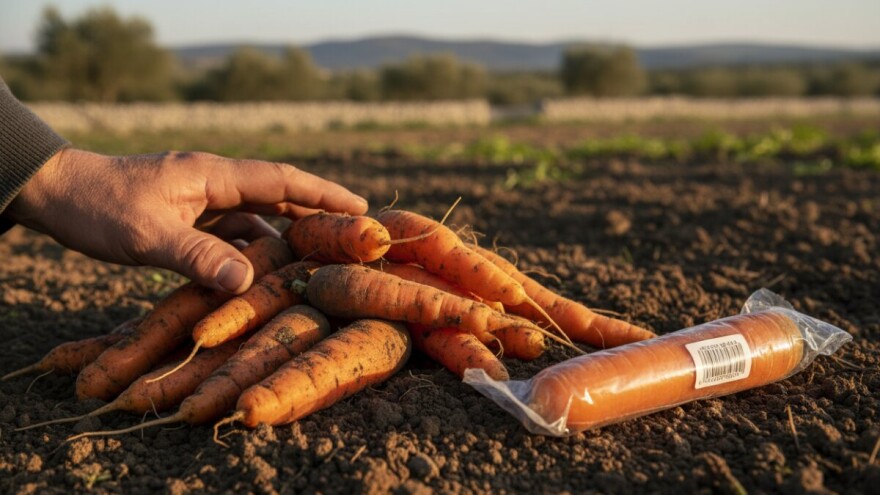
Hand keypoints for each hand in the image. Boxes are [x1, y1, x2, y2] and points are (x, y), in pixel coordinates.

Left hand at [5, 148, 367, 292]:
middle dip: (318, 214)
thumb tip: (249, 280)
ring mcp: (203, 202)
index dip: (323, 194)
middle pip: (279, 198)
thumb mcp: (147, 234)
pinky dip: (255, 250)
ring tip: (323, 257)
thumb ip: (198, 256)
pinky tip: (268, 271)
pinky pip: (234, 234)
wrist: (57, 195)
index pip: (281, 181)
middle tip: (357, 236)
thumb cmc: (98, 208)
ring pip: (259, 218)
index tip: (361, 208)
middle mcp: (215, 185)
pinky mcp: (190, 219)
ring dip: (288, 235)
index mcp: (213, 177)